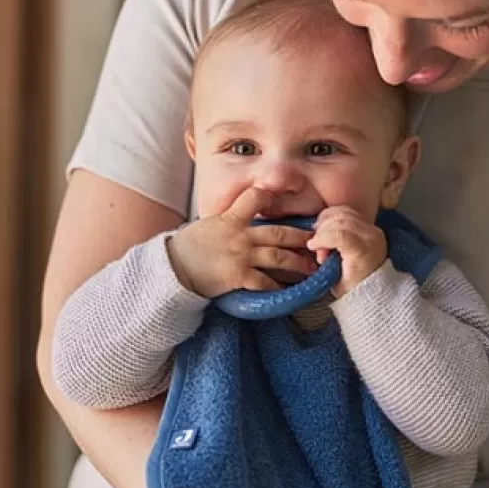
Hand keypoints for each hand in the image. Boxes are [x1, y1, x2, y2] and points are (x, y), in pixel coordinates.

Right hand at [166, 187, 316, 296]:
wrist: (173, 268)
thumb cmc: (189, 246)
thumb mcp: (209, 224)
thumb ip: (229, 219)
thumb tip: (242, 215)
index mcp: (231, 219)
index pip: (254, 199)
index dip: (269, 197)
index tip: (284, 202)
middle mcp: (240, 236)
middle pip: (278, 233)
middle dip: (300, 237)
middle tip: (314, 240)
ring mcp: (241, 256)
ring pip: (278, 257)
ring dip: (297, 263)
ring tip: (310, 268)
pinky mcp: (238, 276)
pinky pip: (264, 282)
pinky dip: (277, 286)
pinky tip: (287, 291)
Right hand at [306, 207, 386, 296]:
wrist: (378, 289)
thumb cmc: (355, 290)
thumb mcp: (337, 283)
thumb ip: (326, 263)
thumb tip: (318, 249)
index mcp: (363, 253)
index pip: (340, 234)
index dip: (321, 238)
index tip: (312, 246)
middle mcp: (371, 237)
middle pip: (340, 220)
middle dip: (322, 231)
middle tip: (317, 247)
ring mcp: (372, 228)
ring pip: (343, 212)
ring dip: (326, 222)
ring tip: (321, 237)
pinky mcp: (369, 225)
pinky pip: (348, 212)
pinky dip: (334, 216)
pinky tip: (326, 228)